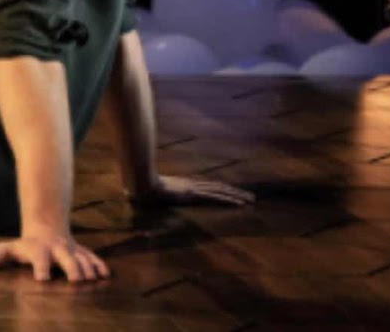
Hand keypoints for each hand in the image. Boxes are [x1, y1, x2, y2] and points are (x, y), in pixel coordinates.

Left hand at [0, 233, 109, 281]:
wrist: (47, 227)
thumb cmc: (24, 245)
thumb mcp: (8, 249)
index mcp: (38, 250)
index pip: (39, 258)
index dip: (41, 267)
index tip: (42, 279)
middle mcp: (56, 249)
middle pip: (66, 257)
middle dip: (71, 268)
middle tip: (75, 281)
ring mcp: (71, 250)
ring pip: (82, 258)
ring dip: (88, 268)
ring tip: (92, 280)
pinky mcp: (82, 252)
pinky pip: (93, 257)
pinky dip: (99, 265)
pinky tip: (105, 275)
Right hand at [127, 174, 254, 207]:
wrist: (142, 184)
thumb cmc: (143, 189)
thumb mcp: (151, 192)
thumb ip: (152, 192)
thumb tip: (139, 194)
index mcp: (185, 185)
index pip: (207, 188)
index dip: (221, 190)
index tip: (233, 193)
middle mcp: (193, 185)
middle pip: (217, 188)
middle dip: (234, 192)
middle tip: (250, 197)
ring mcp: (194, 189)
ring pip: (220, 191)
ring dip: (236, 196)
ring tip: (250, 200)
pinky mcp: (194, 195)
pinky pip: (215, 198)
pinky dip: (229, 200)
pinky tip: (239, 204)